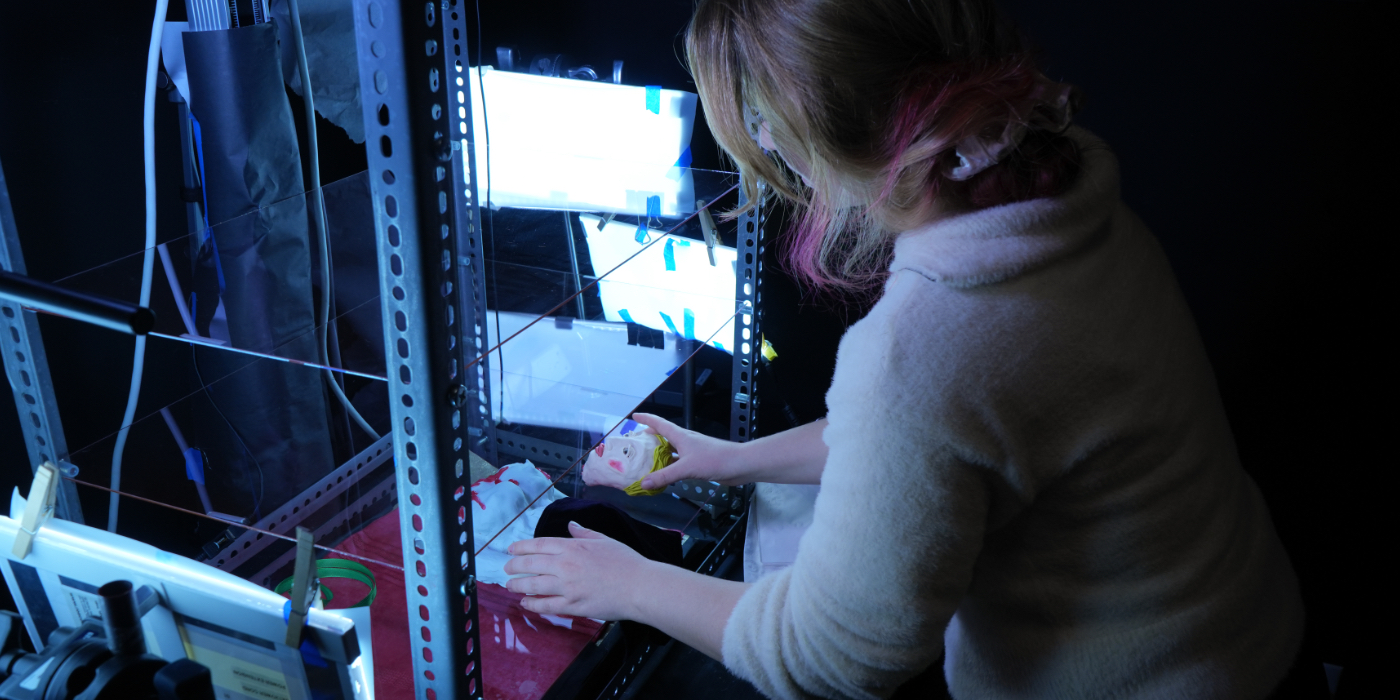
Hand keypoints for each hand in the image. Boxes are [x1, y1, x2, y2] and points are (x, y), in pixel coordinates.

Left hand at [503, 522, 654, 619]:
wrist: (639, 586)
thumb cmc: (626, 561)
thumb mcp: (604, 540)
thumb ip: (584, 533)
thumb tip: (571, 525)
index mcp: (573, 547)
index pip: (539, 544)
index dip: (521, 547)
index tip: (511, 549)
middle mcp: (566, 565)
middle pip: (531, 564)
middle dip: (514, 566)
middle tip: (507, 569)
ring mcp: (567, 587)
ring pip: (533, 586)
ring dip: (518, 585)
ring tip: (510, 586)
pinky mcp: (572, 605)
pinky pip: (546, 605)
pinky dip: (532, 604)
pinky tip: (525, 603)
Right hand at [632, 413, 748, 490]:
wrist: (740, 465)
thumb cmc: (714, 460)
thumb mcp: (686, 468)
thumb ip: (664, 476)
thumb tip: (643, 483)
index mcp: (681, 436)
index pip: (660, 423)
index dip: (646, 419)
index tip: (633, 417)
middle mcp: (685, 441)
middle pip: (664, 436)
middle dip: (649, 439)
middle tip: (635, 445)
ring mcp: (692, 452)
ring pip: (671, 451)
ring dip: (659, 455)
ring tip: (645, 462)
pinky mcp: (698, 462)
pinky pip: (678, 463)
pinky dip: (669, 468)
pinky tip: (664, 476)